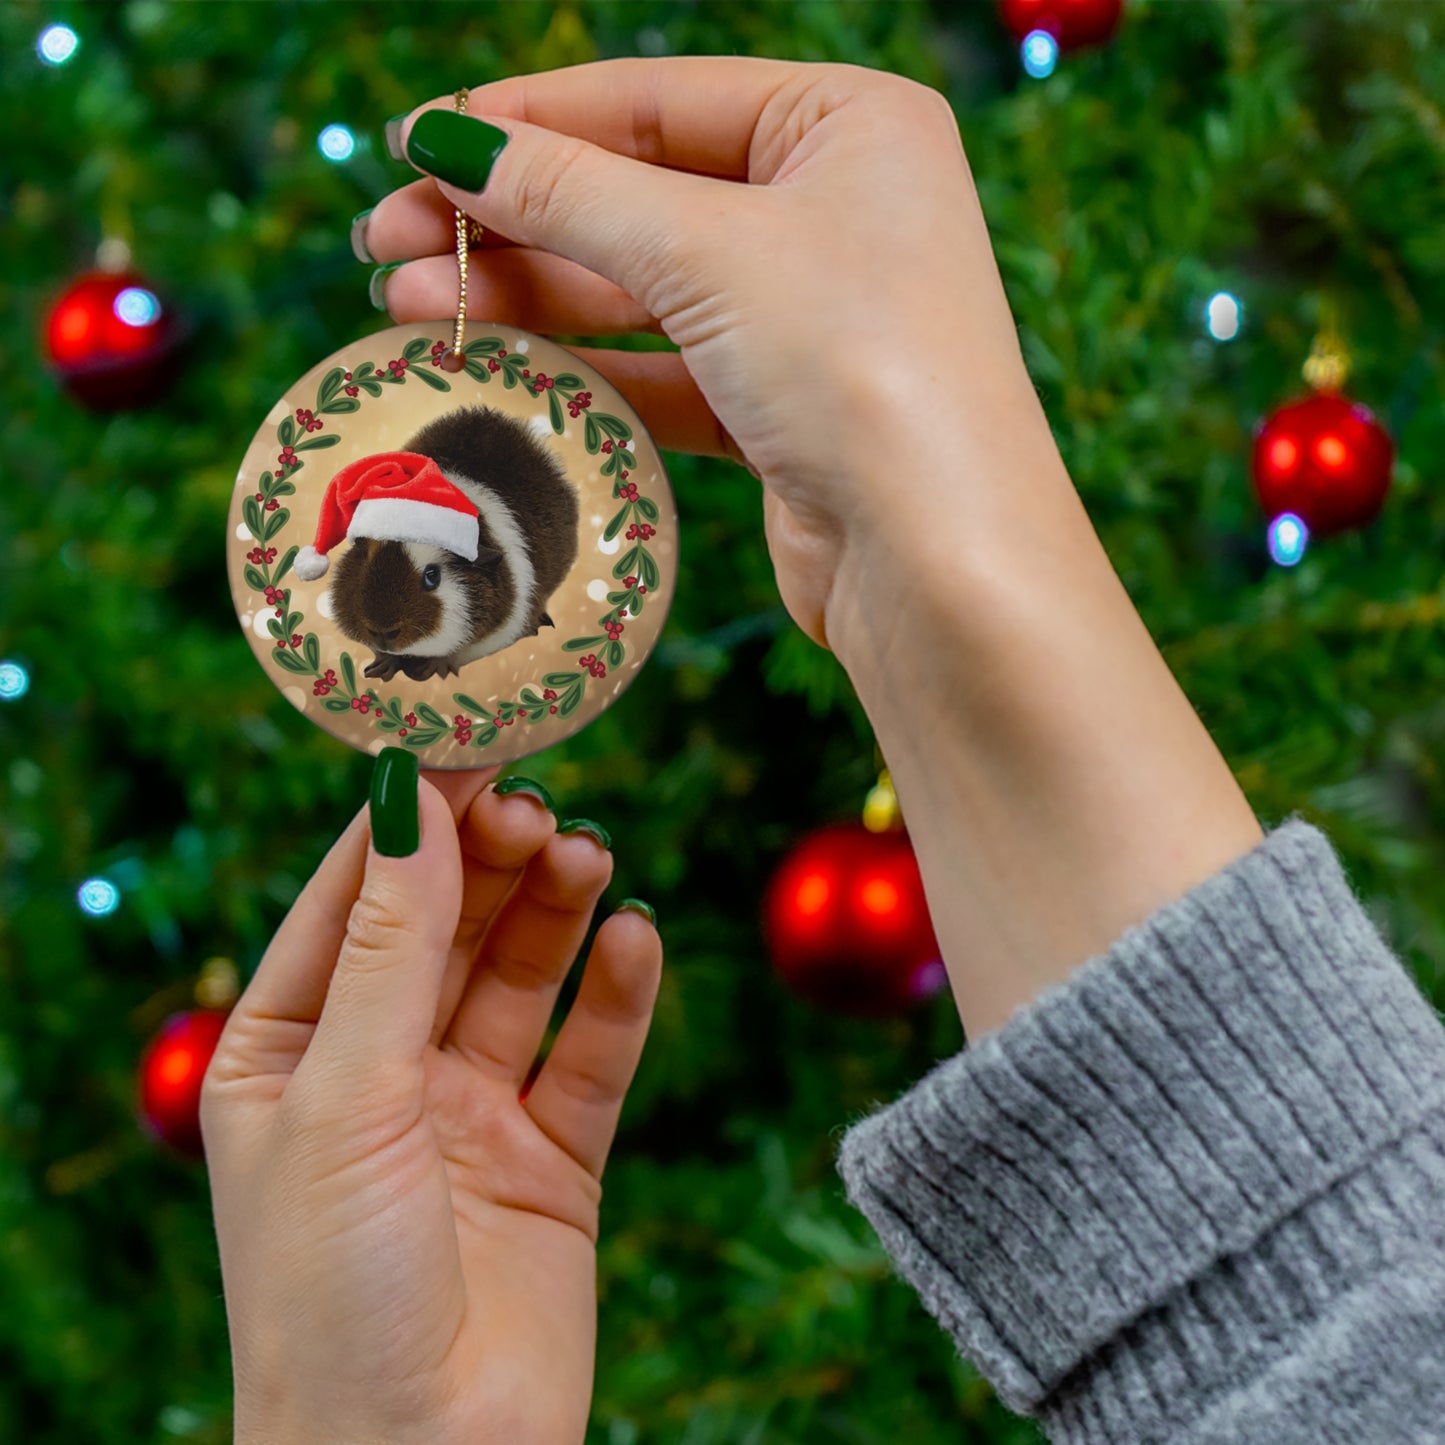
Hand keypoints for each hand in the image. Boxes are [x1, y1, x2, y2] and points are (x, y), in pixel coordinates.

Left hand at [201, 764, 661, 1444]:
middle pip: (446, 928)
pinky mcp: (552, 1158)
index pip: (351, 901)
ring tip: (588, 857)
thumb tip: (412, 801)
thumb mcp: (346, 1095)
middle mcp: (379, 1072)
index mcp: (288, 1052)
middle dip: (490, 862)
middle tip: (539, 806)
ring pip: (521, 977)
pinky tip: (635, 940)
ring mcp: (469, 1113)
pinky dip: (617, 995)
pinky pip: (591, 1055)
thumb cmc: (331, 1292)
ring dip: (555, 912)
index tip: (467, 743)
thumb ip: (391, 946)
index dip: (408, 822)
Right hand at [362, 57, 1052, 650]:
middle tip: (385, 241)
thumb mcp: (707, 251)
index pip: (656, 99)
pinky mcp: (782, 409)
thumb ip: (571, 193)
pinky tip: (494, 365)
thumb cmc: (858, 366)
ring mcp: (809, 314)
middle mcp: (834, 210)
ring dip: (527, 296)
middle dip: (509, 218)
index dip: (528, 120)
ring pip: (641, 289)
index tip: (415, 142)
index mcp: (847, 124)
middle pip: (637, 195)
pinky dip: (582, 369)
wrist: (938, 561)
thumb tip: (448, 141)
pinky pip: (662, 370)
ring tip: (406, 306)